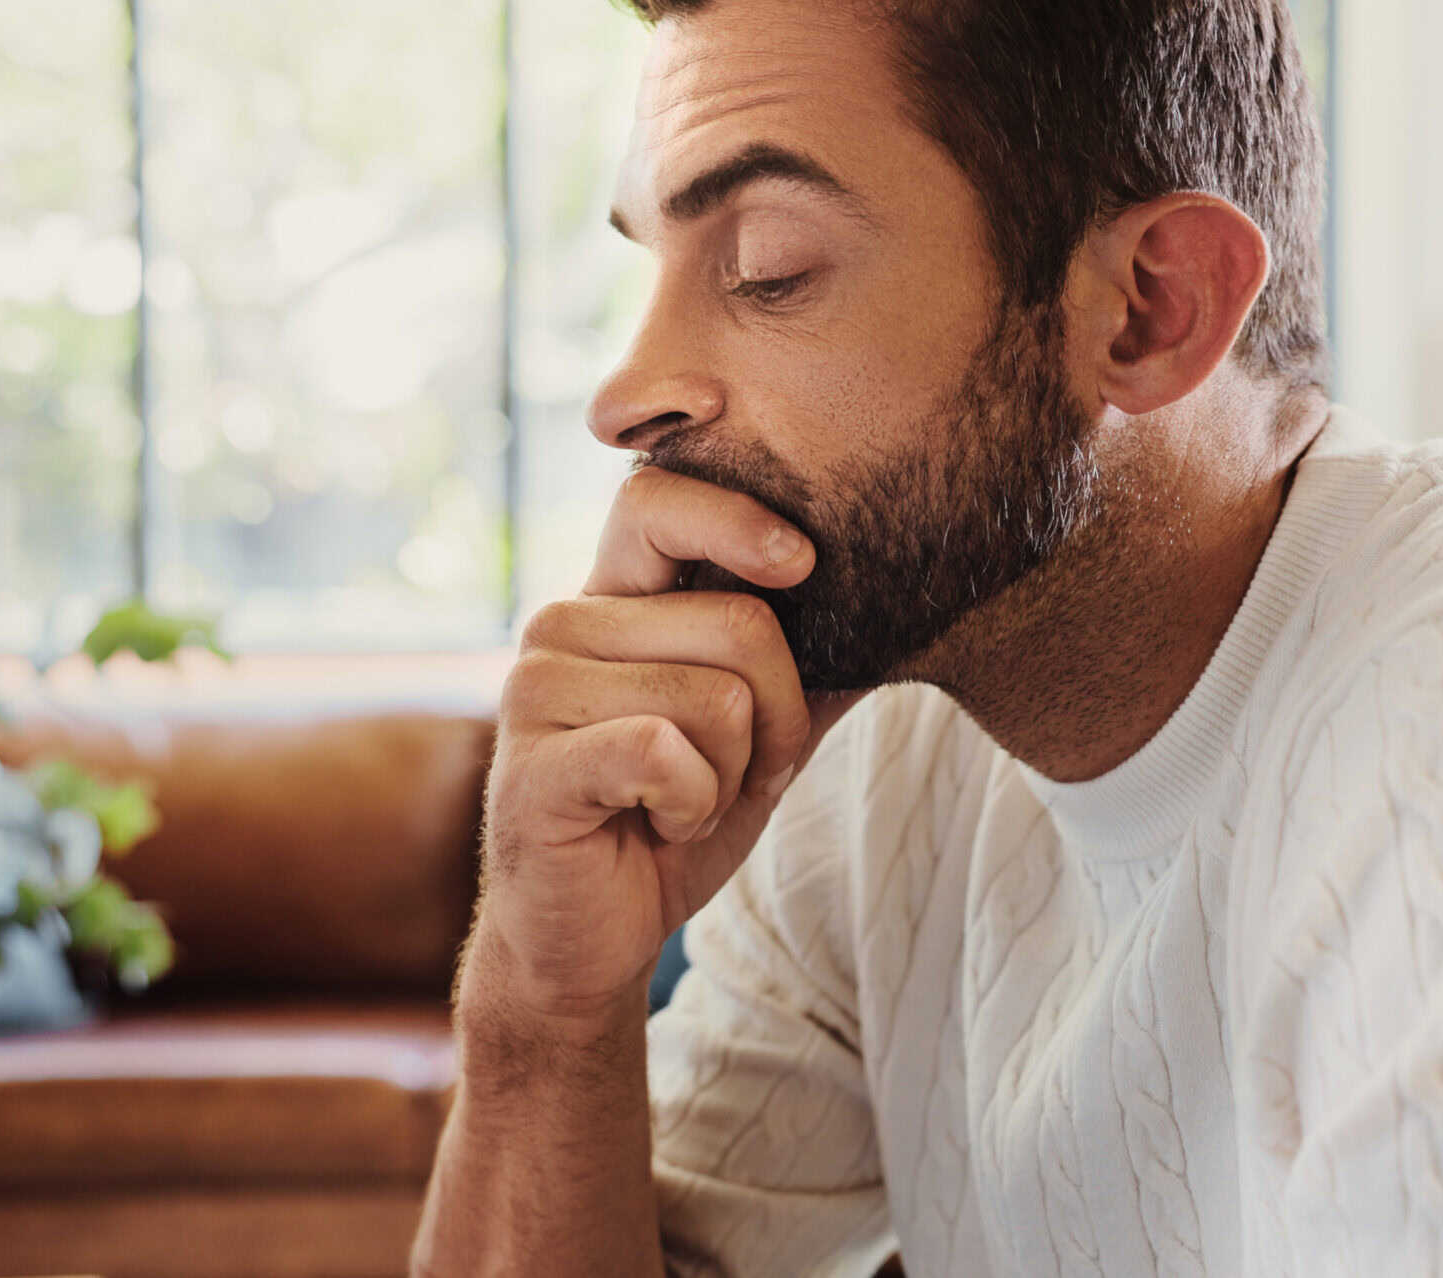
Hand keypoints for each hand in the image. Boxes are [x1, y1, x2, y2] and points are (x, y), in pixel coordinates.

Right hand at [466, 467, 861, 1023]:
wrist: (589, 941)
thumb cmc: (672, 824)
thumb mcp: (762, 738)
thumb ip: (816, 668)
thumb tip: (910, 605)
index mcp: (612, 601)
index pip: (657, 500)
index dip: (738, 521)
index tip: (803, 564)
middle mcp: (562, 625)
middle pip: (739, 624)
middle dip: (775, 718)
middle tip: (730, 772)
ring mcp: (535, 690)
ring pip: (717, 697)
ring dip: (731, 775)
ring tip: (681, 802)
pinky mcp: (532, 764)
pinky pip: (668, 753)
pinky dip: (693, 806)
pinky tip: (655, 824)